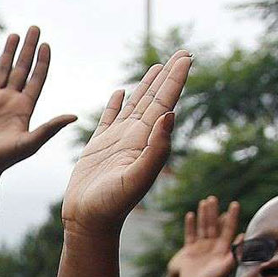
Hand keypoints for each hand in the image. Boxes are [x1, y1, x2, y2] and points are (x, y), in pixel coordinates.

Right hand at [0, 25, 76, 211]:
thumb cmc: (4, 159)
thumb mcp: (30, 143)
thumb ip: (50, 128)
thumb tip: (74, 116)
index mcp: (24, 107)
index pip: (36, 79)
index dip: (42, 62)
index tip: (47, 45)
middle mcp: (9, 100)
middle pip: (21, 68)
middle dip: (28, 48)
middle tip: (35, 28)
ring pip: (1, 70)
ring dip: (8, 52)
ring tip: (14, 34)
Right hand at [62, 52, 192, 237]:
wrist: (89, 222)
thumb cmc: (112, 206)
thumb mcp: (137, 178)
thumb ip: (156, 149)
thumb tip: (171, 115)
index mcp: (147, 140)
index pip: (166, 102)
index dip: (176, 79)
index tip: (188, 57)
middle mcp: (136, 137)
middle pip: (155, 98)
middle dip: (168, 76)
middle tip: (182, 53)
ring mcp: (117, 141)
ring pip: (135, 105)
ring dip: (146, 86)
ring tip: (157, 67)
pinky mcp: (98, 147)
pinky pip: (109, 118)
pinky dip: (115, 103)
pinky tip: (120, 92)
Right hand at [169, 196, 239, 276]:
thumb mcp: (226, 267)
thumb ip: (236, 253)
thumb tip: (245, 237)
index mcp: (223, 248)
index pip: (228, 229)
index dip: (232, 217)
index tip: (235, 204)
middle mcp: (213, 246)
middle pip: (214, 225)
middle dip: (214, 212)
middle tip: (214, 198)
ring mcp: (201, 248)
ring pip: (202, 227)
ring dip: (204, 214)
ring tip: (204, 201)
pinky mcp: (189, 251)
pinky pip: (190, 234)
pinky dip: (190, 225)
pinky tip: (191, 215)